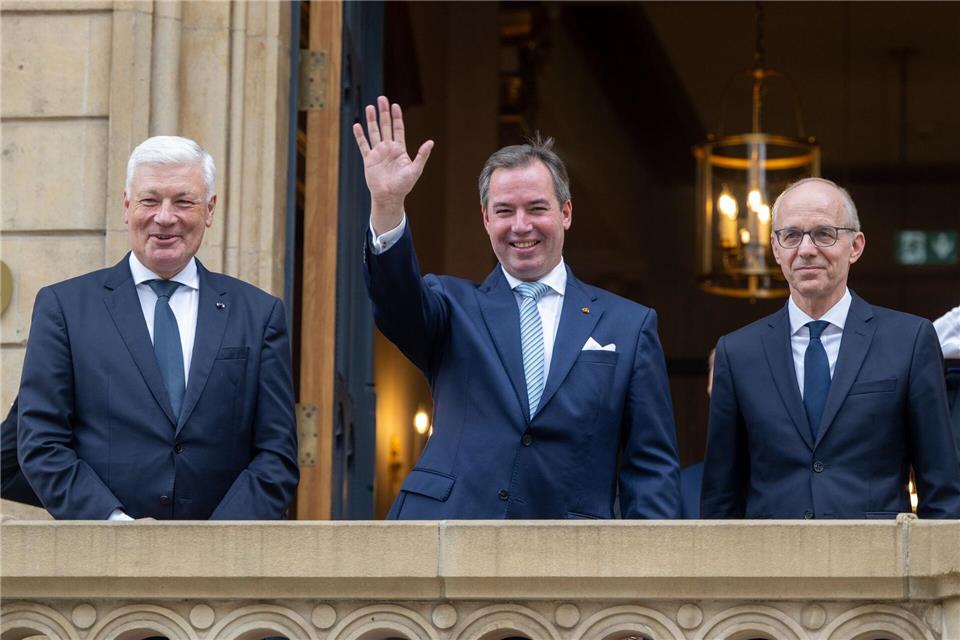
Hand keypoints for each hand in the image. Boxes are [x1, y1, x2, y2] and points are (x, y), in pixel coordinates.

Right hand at [352, 96, 432, 232]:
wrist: (390, 197)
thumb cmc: (404, 185)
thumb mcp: (416, 170)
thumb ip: (422, 155)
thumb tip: (430, 142)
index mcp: (399, 149)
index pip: (398, 128)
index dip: (397, 117)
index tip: (395, 105)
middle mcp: (388, 148)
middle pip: (385, 126)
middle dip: (383, 113)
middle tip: (381, 99)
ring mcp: (378, 153)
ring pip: (373, 132)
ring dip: (371, 120)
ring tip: (369, 107)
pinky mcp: (368, 160)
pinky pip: (363, 145)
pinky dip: (359, 136)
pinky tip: (357, 126)